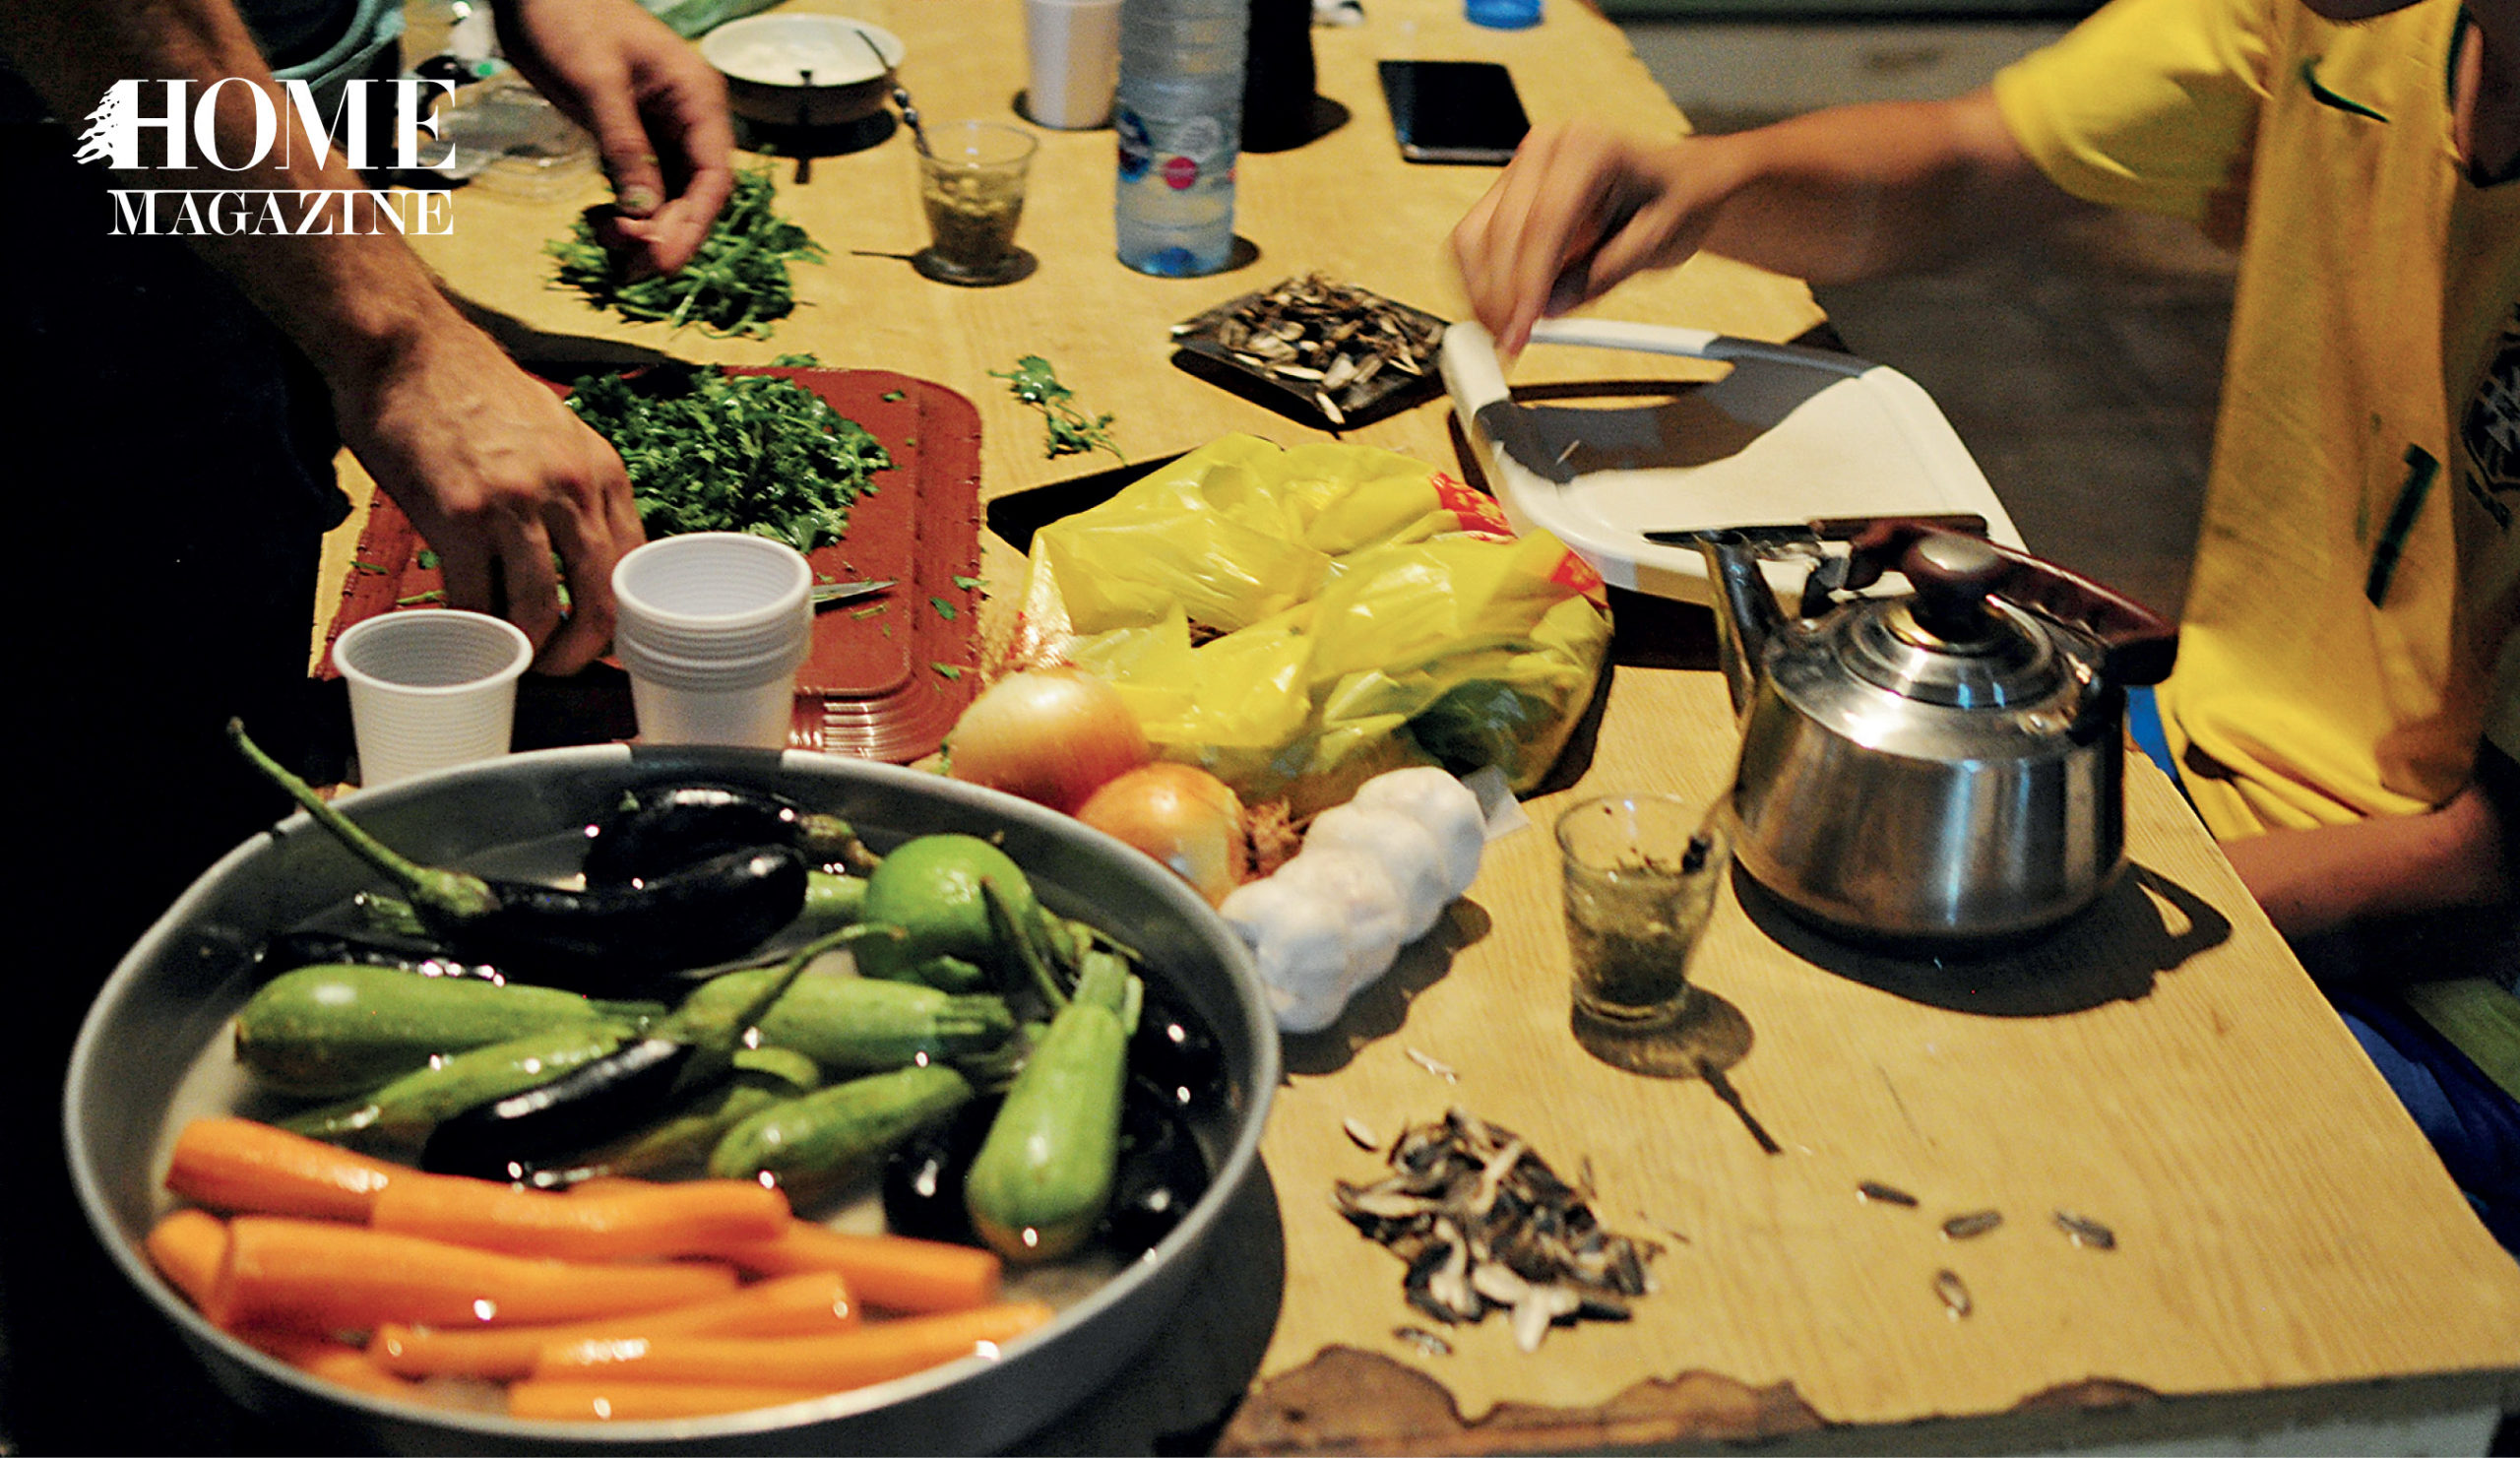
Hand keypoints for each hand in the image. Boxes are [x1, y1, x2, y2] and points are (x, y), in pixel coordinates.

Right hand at [335, 321, 646, 673]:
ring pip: (542, 609)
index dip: (620, 618)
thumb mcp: (554, 432)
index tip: (600, 642)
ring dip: (528, 651)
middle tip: (557, 670)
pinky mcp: (459, 515)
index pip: (632, 567)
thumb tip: (583, 556)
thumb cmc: (472, 391)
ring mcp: (516, 504)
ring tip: (511, 658)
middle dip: (581, 652)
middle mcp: (569, 489)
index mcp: (601, 472)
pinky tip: (465, 633)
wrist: (407, 348)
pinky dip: (474, 628)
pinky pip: (477, 598)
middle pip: (600, 601)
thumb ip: (575, 489)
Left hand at [494, 0, 735, 274]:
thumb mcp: (596, 81)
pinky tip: (598, 222)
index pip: (713, 177)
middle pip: (695, 197)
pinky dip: (624, 214)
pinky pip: (639, 189)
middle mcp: (687, 120)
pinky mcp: (630, 137)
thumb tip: (642, 213)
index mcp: (697, 99)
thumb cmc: (569, 17)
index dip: (694, 225)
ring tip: (605, 240)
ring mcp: (660, 130)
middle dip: (666, 235)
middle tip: (631, 269)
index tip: (664, 261)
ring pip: (668, 199)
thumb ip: (623, 146)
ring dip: (643, 230)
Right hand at [1450, 122, 1732, 356]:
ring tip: (1504, 334)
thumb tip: (1548, 310)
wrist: (1675, 182)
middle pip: (1501, 230)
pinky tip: (1499, 310)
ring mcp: (1521, 167)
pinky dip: (1480, 279)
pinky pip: (1475, 238)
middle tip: (1508, 345)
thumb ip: (1603, 276)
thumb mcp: (1658, 244)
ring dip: (1481, 292)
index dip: (1526, 284)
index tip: (1520, 332)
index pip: (1544, 223)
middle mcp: (1547, 148)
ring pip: (1475, 236)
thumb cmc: (1674, 203)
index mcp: (1590, 149)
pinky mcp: (1506, 190)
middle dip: (1498, 296)